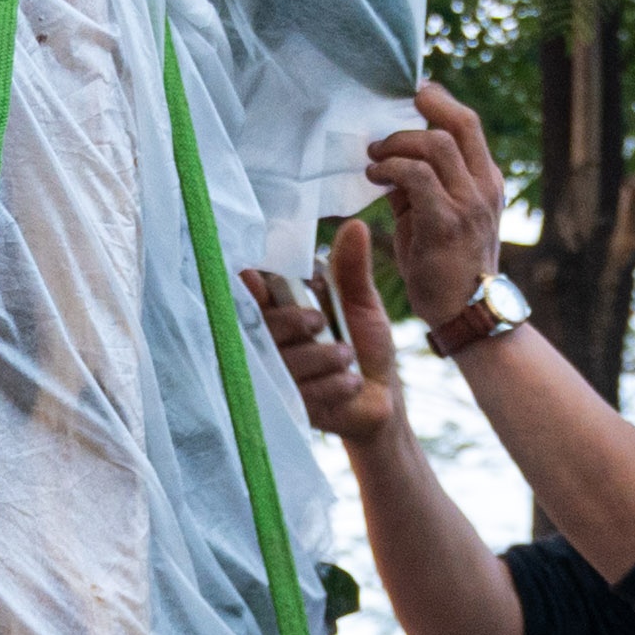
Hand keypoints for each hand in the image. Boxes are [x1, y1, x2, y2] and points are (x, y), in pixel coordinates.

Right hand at [242, 223, 412, 451]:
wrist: (383, 396)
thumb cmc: (367, 346)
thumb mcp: (363, 304)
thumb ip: (353, 270)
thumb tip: (356, 226)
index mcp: (285, 312)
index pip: (256, 297)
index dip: (250, 288)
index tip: (253, 277)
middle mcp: (276, 343)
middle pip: (265, 330)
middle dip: (290, 323)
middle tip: (319, 321)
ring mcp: (282, 378)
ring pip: (285, 363)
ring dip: (319, 357)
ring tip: (348, 355)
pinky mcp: (295, 408)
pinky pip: (304, 395)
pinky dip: (331, 385)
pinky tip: (352, 382)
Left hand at [363, 83, 510, 325]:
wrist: (466, 313)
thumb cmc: (445, 264)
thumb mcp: (437, 214)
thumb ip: (422, 184)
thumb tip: (391, 156)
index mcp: (486, 180)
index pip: (468, 124)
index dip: (439, 101)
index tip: (410, 95)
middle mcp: (483, 187)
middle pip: (460, 123)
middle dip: (421, 110)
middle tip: (384, 126)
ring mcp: (469, 205)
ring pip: (436, 145)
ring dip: (398, 143)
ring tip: (374, 157)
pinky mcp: (446, 224)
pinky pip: (417, 178)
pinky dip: (391, 169)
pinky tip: (375, 176)